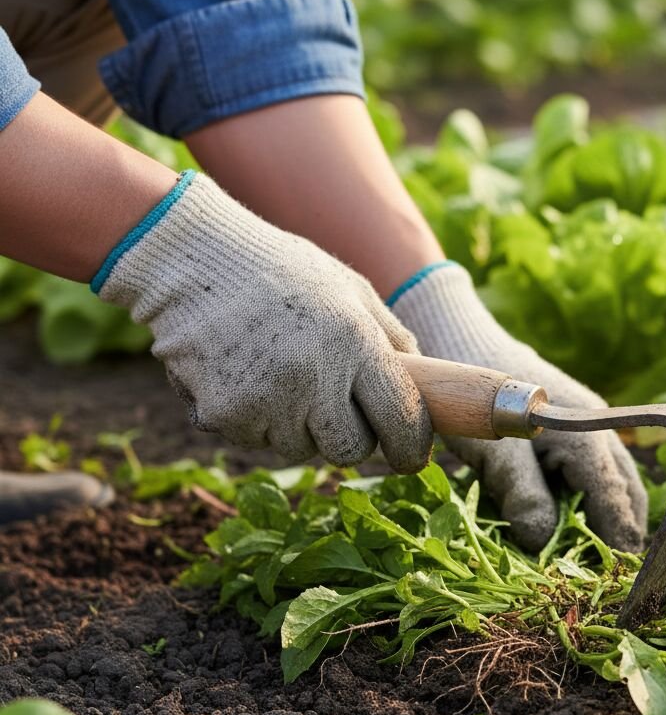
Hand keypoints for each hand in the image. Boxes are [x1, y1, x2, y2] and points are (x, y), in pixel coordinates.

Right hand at [95, 172, 431, 471]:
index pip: (401, 420)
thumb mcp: (351, 289)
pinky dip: (252, 418)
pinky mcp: (224, 415)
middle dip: (347, 435)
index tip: (410, 455)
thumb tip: (425, 385)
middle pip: (349, 450)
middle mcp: (315, 377)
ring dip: (295, 425)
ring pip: (298, 448)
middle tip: (331, 403)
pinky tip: (242, 374)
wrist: (190, 259)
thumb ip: (392, 338)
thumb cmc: (281, 270)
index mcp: (355, 342)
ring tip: (276, 371)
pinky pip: (254, 439)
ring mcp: (267, 400)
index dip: (411, 447)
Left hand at [390, 263, 647, 551]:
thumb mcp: (494, 452)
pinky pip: (601, 470)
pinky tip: (579, 519)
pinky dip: (599, 499)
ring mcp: (594, 427)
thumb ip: (522, 495)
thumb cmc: (475, 400)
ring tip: (600, 558)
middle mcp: (602, 434)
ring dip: (613, 519)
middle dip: (623, 537)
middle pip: (629, 497)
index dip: (619, 549)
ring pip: (620, 483)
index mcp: (587, 443)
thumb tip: (543, 542)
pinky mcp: (580, 426)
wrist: (465, 342)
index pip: (616, 508)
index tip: (618, 587)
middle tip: (610, 579)